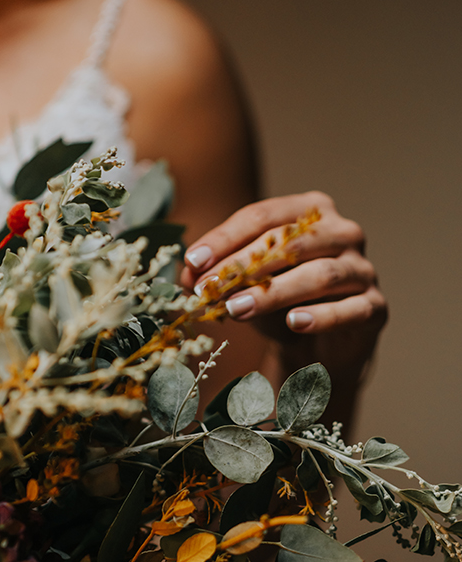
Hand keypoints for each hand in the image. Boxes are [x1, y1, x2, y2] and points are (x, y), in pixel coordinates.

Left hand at [181, 191, 386, 344]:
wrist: (319, 349)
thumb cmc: (279, 305)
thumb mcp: (244, 287)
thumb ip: (218, 276)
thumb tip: (185, 275)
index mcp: (310, 211)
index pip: (263, 217)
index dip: (225, 239)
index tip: (192, 263)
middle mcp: (342, 231)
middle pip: (291, 242)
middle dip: (244, 265)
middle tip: (208, 289)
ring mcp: (363, 268)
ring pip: (320, 274)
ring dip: (274, 292)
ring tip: (236, 310)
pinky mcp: (375, 307)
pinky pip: (351, 309)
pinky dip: (321, 316)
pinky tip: (294, 323)